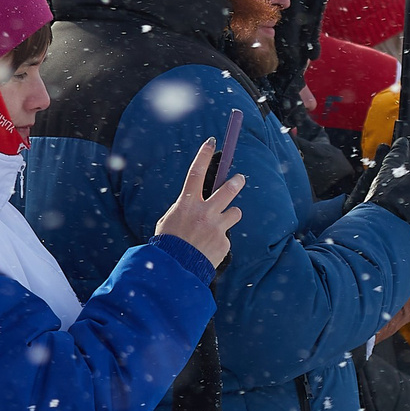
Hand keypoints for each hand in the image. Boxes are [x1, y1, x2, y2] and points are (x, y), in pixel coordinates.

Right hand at [156, 140, 245, 267]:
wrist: (175, 269)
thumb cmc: (169, 243)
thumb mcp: (170, 220)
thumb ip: (185, 209)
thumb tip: (196, 204)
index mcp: (187, 204)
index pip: (196, 173)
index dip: (203, 155)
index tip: (210, 142)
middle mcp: (204, 212)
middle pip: (228, 190)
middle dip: (237, 182)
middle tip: (240, 179)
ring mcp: (216, 227)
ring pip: (235, 213)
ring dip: (229, 216)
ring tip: (218, 225)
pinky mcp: (224, 242)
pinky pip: (226, 237)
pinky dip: (219, 241)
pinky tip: (209, 249)